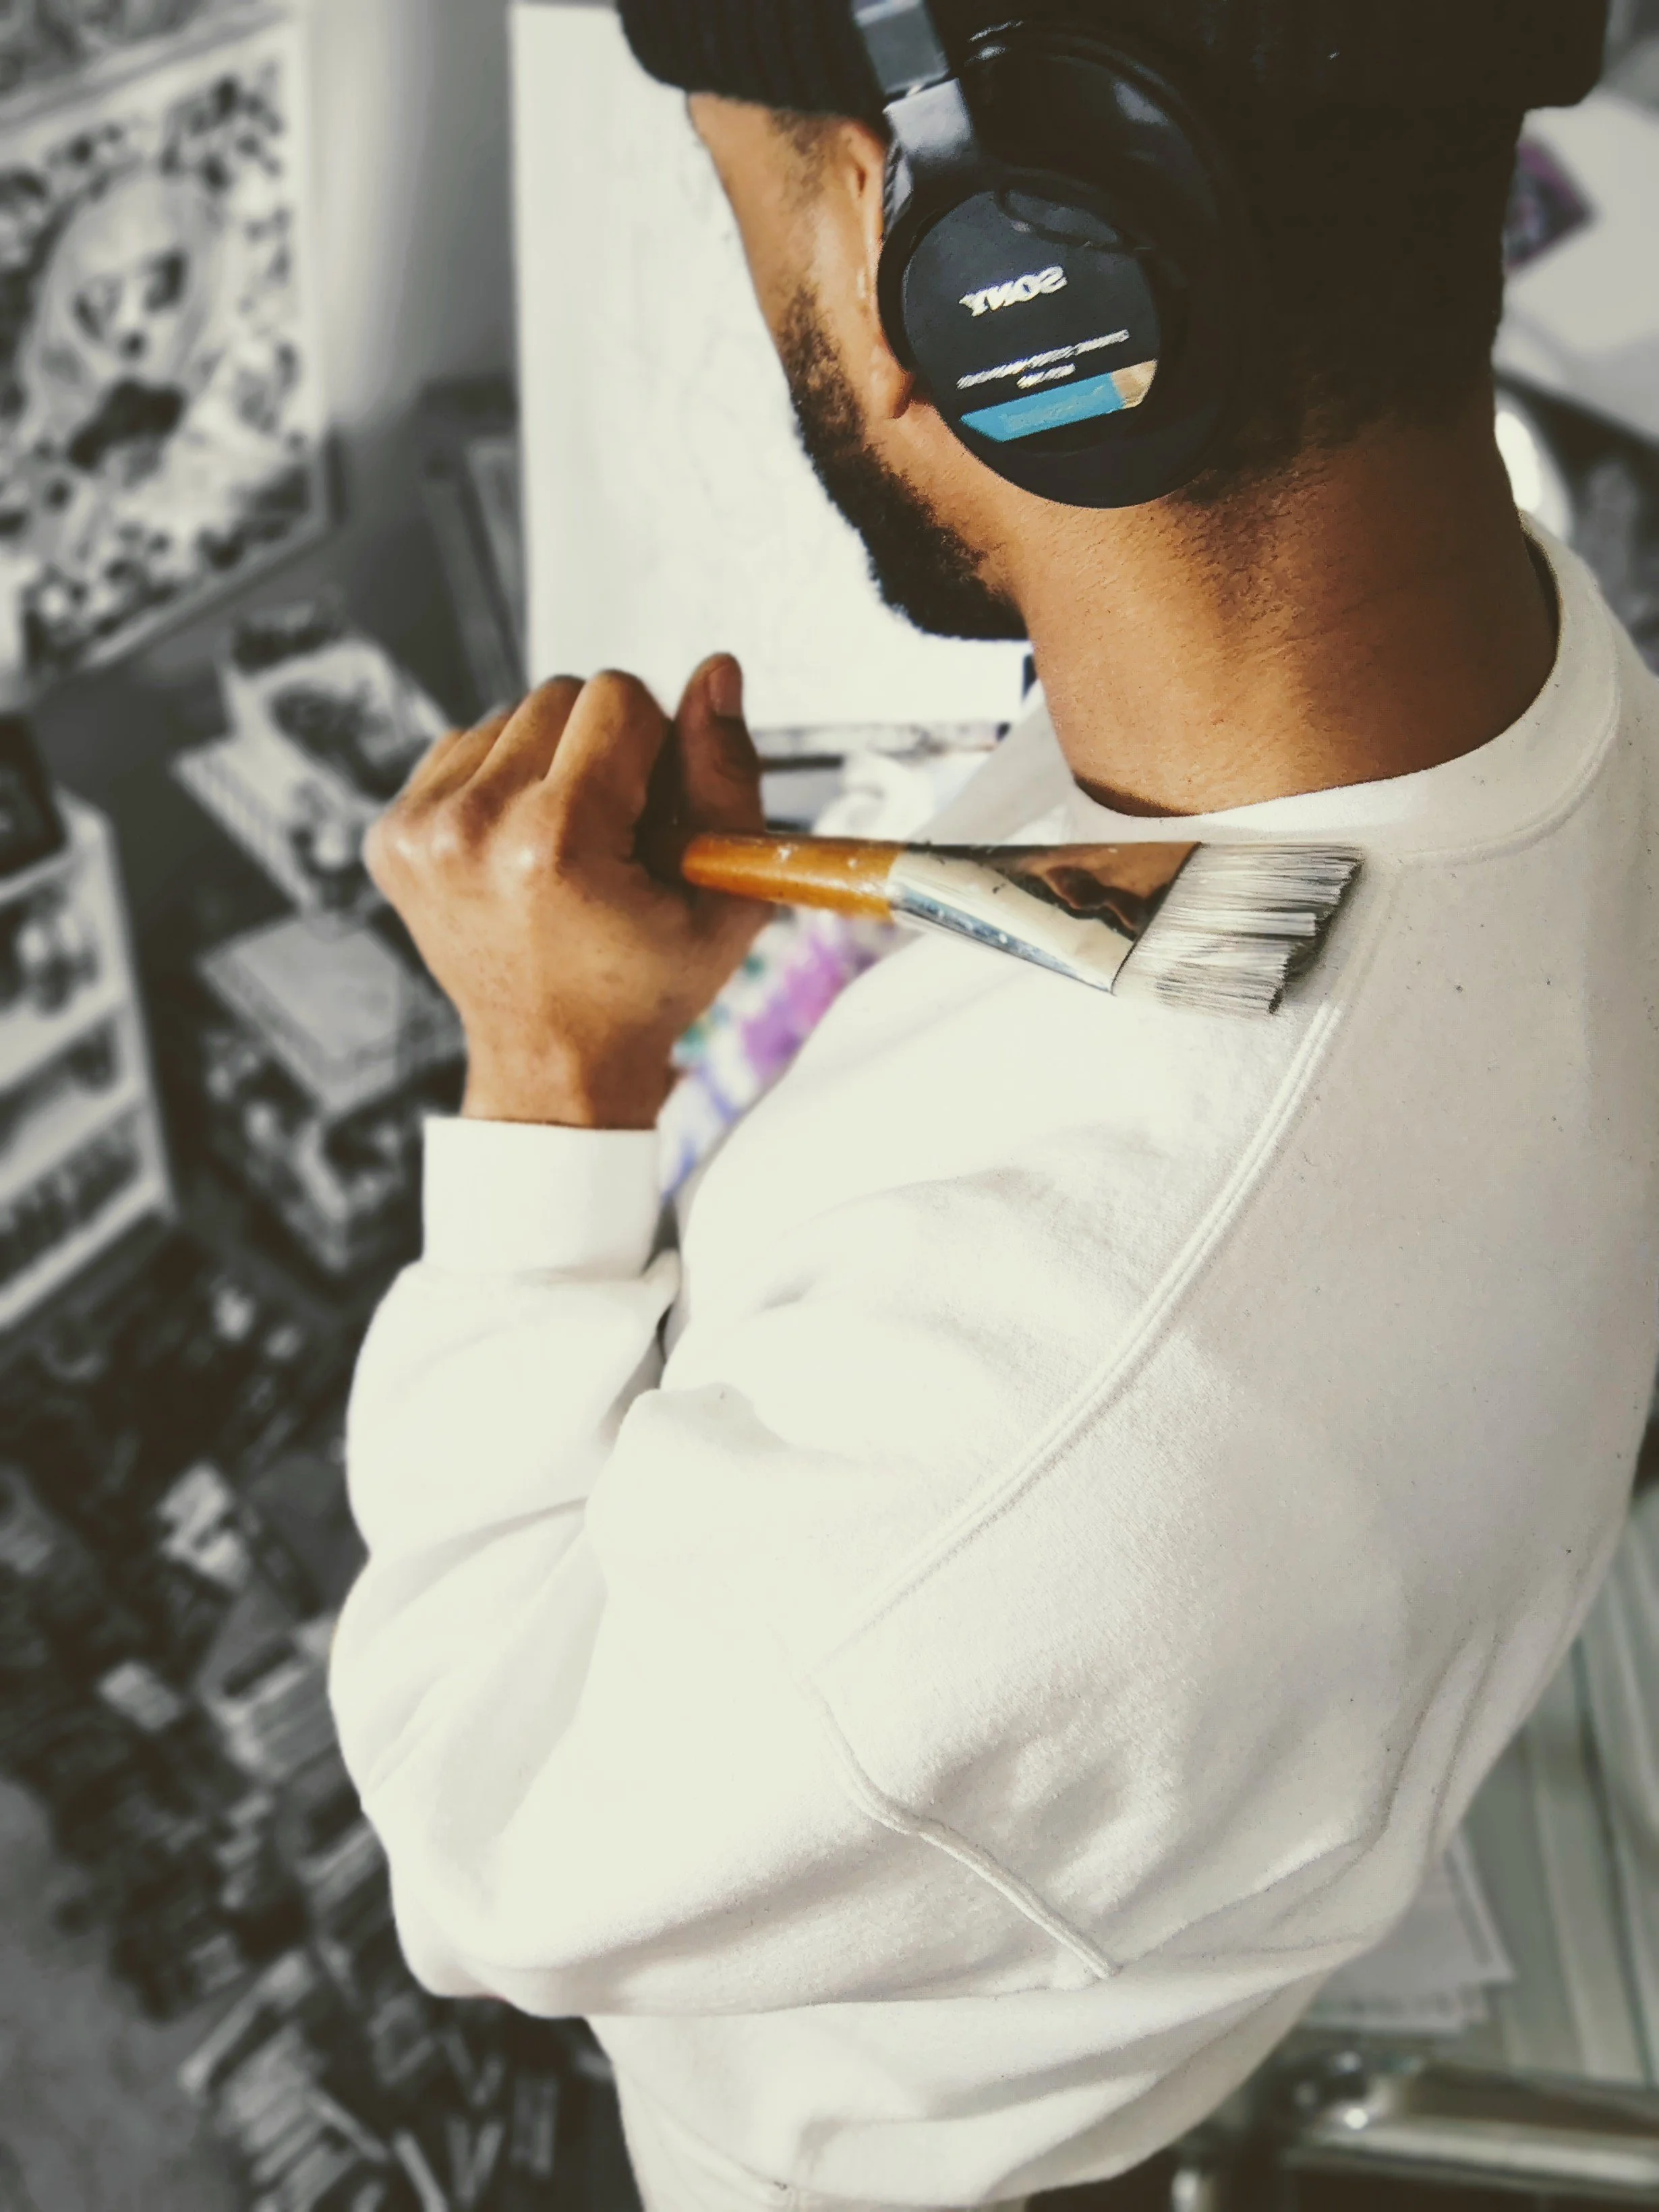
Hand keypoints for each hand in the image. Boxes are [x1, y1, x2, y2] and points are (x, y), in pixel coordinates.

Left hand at [366, 656, 769, 1128]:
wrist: (553, 1060)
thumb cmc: (644, 990)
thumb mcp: (725, 900)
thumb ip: (726, 776)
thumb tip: (715, 672)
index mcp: (554, 844)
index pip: (616, 696)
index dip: (655, 745)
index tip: (653, 811)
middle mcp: (471, 829)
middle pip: (558, 693)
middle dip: (600, 747)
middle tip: (615, 830)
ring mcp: (419, 832)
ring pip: (508, 716)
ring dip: (548, 762)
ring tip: (568, 844)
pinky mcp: (390, 835)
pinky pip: (462, 748)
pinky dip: (499, 783)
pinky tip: (523, 847)